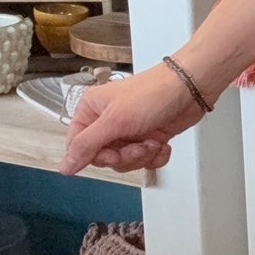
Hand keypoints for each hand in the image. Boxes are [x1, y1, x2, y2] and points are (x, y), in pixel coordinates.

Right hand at [60, 63, 208, 176]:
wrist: (190, 89)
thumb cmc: (153, 93)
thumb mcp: (115, 121)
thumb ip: (87, 145)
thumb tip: (64, 166)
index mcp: (91, 111)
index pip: (78, 146)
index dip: (94, 156)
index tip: (111, 154)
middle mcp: (107, 121)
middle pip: (103, 157)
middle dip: (124, 156)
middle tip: (137, 145)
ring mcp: (129, 130)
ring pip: (125, 161)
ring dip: (141, 156)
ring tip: (152, 141)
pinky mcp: (148, 137)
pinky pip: (144, 161)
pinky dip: (155, 157)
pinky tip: (162, 144)